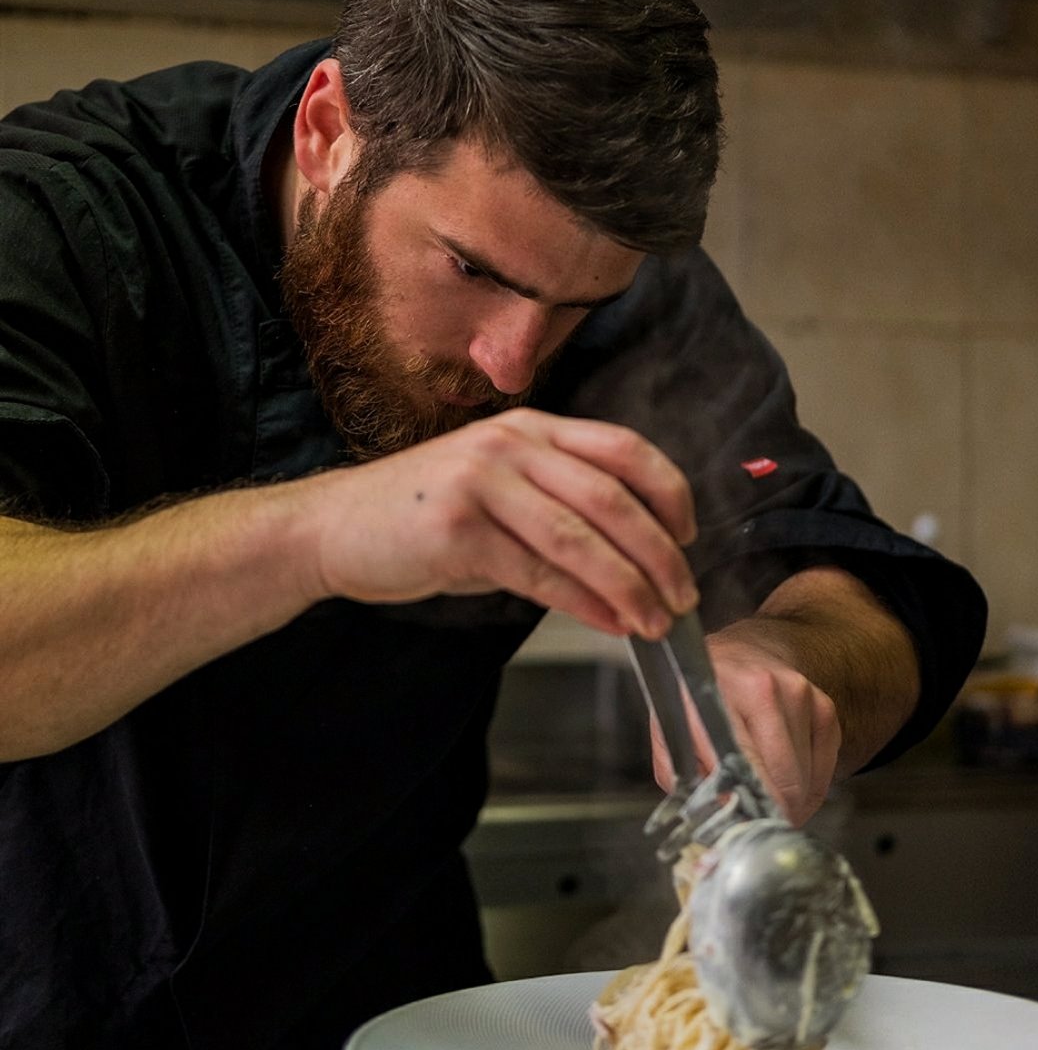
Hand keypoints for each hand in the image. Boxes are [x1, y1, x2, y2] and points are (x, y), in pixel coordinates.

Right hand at [308, 407, 699, 636]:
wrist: (336, 527)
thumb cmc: (424, 515)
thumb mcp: (498, 489)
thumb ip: (559, 506)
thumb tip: (633, 560)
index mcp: (531, 427)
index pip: (623, 449)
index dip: (668, 492)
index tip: (689, 536)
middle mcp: (512, 444)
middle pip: (612, 498)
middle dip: (660, 554)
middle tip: (685, 596)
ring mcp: (484, 482)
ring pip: (581, 538)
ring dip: (630, 586)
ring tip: (657, 621)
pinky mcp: (460, 529)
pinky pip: (539, 572)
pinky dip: (584, 603)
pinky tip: (610, 623)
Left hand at [650, 630, 841, 824]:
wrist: (738, 652)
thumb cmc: (699, 696)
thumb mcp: (671, 728)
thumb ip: (682, 776)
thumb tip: (718, 817)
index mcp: (719, 694)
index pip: (747, 767)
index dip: (752, 808)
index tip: (748, 830)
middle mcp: (766, 689)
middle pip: (786, 780)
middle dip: (774, 812)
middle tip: (756, 820)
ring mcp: (801, 695)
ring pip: (806, 781)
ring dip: (790, 800)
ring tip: (766, 792)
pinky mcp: (824, 706)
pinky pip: (825, 770)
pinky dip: (809, 786)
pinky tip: (787, 777)